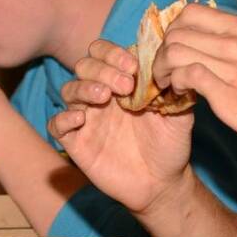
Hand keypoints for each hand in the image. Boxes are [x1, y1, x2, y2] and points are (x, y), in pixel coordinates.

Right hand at [48, 39, 194, 212]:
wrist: (162, 183)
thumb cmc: (170, 145)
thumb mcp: (180, 114)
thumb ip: (177, 88)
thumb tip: (175, 62)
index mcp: (121, 82)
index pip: (103, 53)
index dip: (113, 53)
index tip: (133, 67)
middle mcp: (100, 96)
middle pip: (84, 66)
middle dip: (102, 69)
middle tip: (125, 86)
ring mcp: (87, 118)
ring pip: (69, 90)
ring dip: (84, 88)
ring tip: (104, 97)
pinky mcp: (76, 143)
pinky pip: (56, 125)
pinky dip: (63, 118)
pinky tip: (81, 120)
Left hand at [153, 4, 236, 165]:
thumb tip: (209, 43)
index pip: (191, 12)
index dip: (173, 30)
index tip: (172, 48)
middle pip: (176, 32)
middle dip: (160, 52)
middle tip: (164, 71)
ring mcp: (232, 67)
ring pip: (175, 52)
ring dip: (162, 69)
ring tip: (169, 84)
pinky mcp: (226, 94)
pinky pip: (186, 76)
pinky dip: (175, 85)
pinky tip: (181, 94)